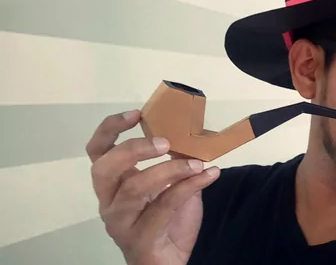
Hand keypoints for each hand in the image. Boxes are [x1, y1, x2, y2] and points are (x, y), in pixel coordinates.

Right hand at [86, 109, 219, 264]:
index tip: (136, 114)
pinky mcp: (139, 238)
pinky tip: (209, 175)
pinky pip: (162, 207)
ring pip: (134, 189)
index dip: (110, 129)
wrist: (171, 260)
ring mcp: (121, 222)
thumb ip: (174, 160)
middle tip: (165, 142)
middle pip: (105, 168)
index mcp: (113, 183)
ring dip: (170, 170)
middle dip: (134, 149)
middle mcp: (109, 201)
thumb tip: (188, 133)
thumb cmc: (168, 220)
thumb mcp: (172, 183)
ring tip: (197, 163)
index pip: (97, 151)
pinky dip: (189, 187)